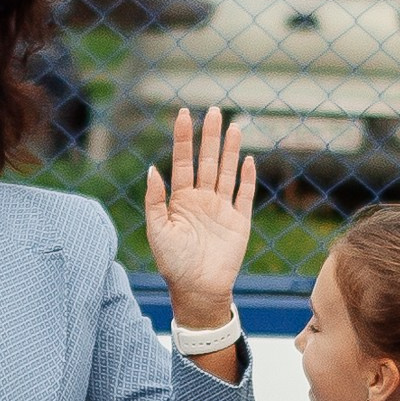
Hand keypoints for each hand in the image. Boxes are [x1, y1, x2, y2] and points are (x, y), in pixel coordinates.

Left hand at [145, 106, 255, 337]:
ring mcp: (221, 209)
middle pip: (207, 160)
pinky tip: (246, 160)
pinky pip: (243, 195)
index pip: (182, 161)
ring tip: (234, 126)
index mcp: (181, 199)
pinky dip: (246, 178)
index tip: (183, 113)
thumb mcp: (157, 230)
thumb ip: (155, 200)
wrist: (198, 289)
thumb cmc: (173, 263)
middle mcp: (202, 199)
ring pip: (226, 172)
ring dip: (230, 150)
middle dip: (210, 136)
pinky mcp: (238, 222)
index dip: (183, 138)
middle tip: (213, 111)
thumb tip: (152, 169)